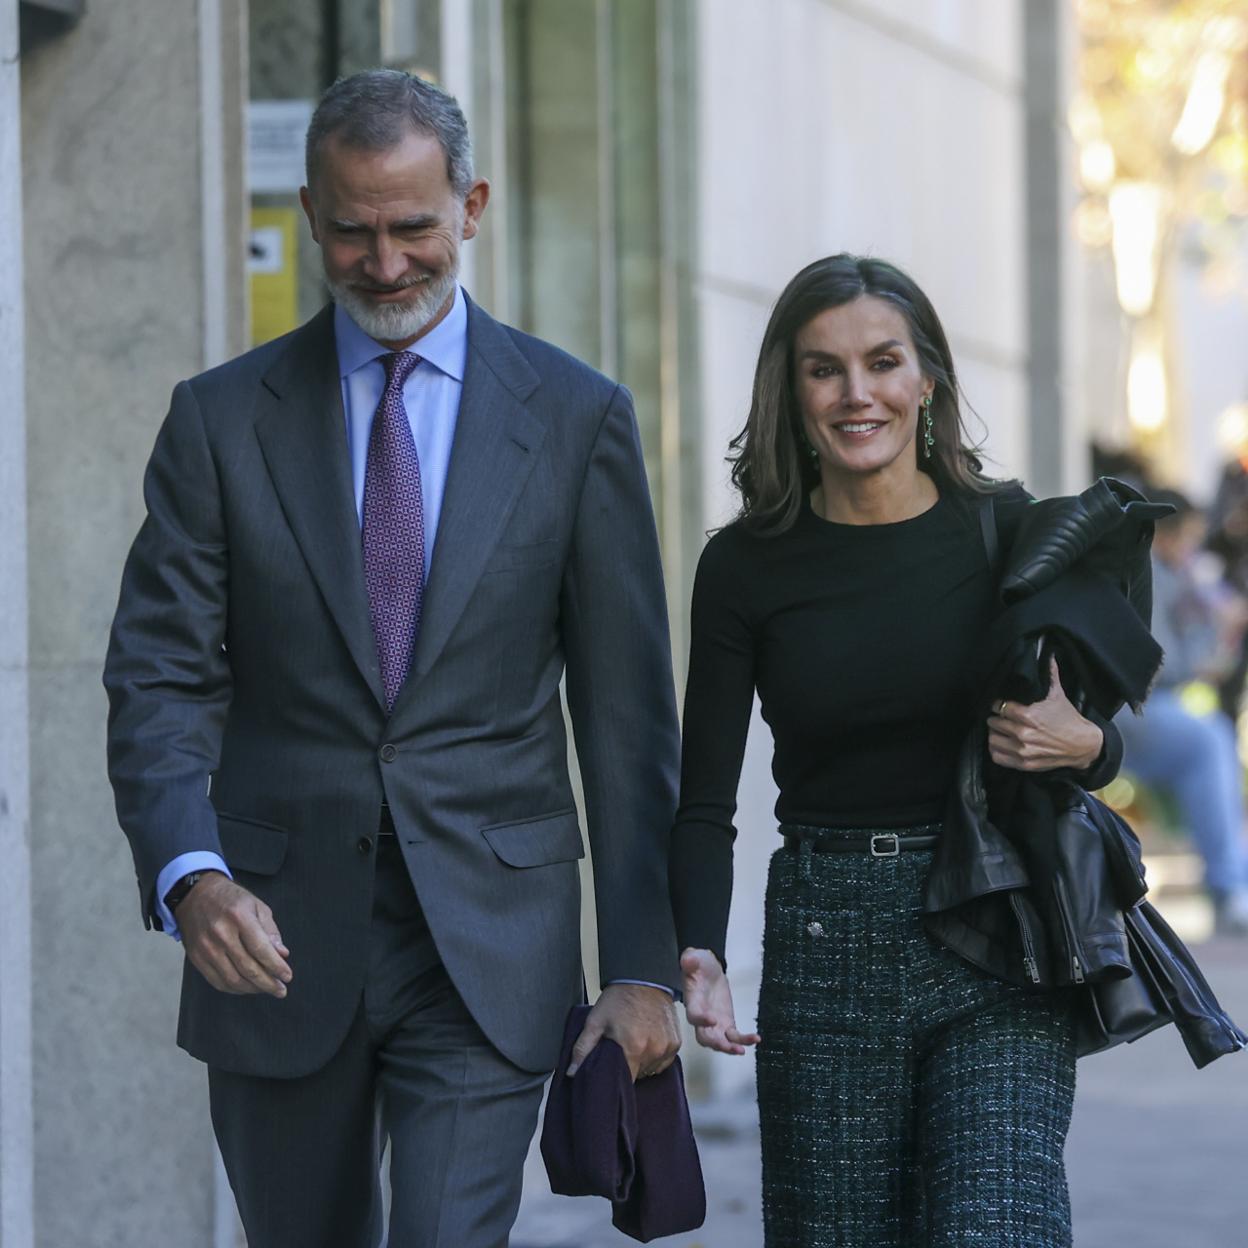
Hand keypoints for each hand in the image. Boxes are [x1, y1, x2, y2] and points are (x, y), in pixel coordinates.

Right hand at [176, 872, 291, 997]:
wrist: (195, 895)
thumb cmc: (231, 899)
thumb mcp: (256, 906)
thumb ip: (270, 931)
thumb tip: (282, 954)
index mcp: (239, 917)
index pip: (261, 949)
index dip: (276, 966)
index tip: (288, 977)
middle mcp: (221, 934)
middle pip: (248, 968)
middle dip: (268, 983)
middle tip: (281, 991)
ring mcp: (206, 948)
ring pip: (233, 979)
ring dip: (253, 989)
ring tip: (267, 989)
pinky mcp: (196, 958)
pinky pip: (217, 981)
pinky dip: (235, 989)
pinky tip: (247, 987)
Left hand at [566, 983, 680, 1080]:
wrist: (644, 977)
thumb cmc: (619, 998)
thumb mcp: (595, 1020)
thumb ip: (582, 1049)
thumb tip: (572, 1072)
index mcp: (633, 1047)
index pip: (626, 1081)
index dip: (618, 1078)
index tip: (613, 1070)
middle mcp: (653, 1050)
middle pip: (639, 1075)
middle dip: (630, 1066)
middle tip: (622, 1049)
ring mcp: (667, 1046)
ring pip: (652, 1069)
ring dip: (644, 1062)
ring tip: (635, 1042)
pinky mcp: (676, 1042)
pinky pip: (665, 1060)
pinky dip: (656, 1055)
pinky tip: (648, 1041)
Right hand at [681, 948, 759, 1054]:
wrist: (708, 971)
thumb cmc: (699, 966)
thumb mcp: (694, 958)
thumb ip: (690, 960)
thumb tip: (689, 960)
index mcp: (693, 1001)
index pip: (693, 1015)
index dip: (701, 1020)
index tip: (712, 1019)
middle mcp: (702, 1017)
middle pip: (705, 1037)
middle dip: (716, 1044)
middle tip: (727, 1046)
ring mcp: (715, 1023)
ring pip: (720, 1042)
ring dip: (730, 1048)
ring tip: (741, 1050)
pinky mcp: (727, 1024)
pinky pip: (734, 1037)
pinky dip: (744, 1040)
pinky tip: (755, 1039)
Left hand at [988, 656, 1102, 772]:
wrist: (1083, 745)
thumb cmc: (1068, 718)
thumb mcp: (1057, 694)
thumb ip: (1049, 673)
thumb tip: (1047, 653)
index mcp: (1028, 714)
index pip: (999, 706)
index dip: (998, 704)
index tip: (1001, 704)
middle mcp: (1023, 733)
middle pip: (993, 722)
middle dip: (996, 718)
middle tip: (1001, 717)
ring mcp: (1022, 750)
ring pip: (992, 739)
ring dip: (995, 734)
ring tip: (1001, 730)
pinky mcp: (1024, 764)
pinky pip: (997, 757)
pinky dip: (996, 750)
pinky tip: (1002, 743)